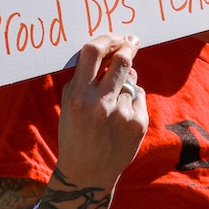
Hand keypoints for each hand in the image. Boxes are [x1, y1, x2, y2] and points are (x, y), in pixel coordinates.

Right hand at [56, 34, 147, 185]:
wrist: (88, 172)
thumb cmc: (76, 132)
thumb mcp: (69, 103)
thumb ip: (84, 77)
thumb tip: (108, 48)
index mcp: (78, 96)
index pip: (93, 52)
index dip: (106, 38)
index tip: (114, 36)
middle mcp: (100, 104)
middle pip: (123, 60)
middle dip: (128, 46)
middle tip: (131, 40)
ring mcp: (122, 114)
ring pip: (131, 80)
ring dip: (125, 82)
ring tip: (113, 102)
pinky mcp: (138, 123)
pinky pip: (139, 96)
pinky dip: (132, 100)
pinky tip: (121, 117)